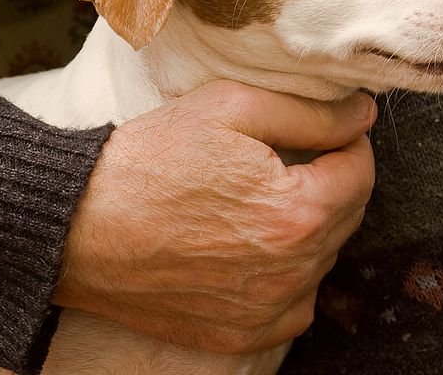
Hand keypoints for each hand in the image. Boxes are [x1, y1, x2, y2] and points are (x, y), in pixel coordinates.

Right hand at [53, 80, 376, 353]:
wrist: (78, 226)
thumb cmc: (151, 160)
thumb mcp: (231, 107)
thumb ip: (311, 113)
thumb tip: (364, 116)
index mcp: (297, 212)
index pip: (361, 172)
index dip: (349, 142)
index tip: (330, 130)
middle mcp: (292, 271)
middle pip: (348, 216)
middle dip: (333, 180)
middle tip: (294, 157)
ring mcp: (267, 310)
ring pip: (324, 259)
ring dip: (312, 226)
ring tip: (267, 198)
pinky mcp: (241, 335)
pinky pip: (295, 303)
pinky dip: (290, 274)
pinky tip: (256, 247)